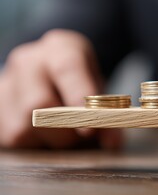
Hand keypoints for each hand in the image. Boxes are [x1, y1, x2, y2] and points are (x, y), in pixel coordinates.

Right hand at [0, 29, 121, 148]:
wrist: (51, 75)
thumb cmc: (81, 83)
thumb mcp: (99, 89)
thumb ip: (108, 113)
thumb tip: (111, 142)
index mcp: (60, 48)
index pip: (68, 67)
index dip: (79, 97)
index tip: (91, 127)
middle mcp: (29, 61)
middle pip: (39, 103)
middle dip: (65, 130)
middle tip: (83, 137)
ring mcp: (6, 83)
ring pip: (23, 128)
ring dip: (50, 142)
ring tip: (66, 137)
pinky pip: (13, 139)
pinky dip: (35, 146)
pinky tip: (47, 138)